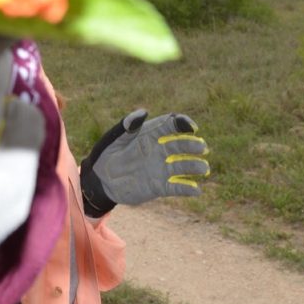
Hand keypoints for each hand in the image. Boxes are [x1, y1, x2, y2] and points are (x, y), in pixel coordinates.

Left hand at [80, 109, 208, 216]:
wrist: (100, 181)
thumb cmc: (105, 155)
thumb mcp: (113, 138)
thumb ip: (127, 125)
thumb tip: (144, 112)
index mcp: (149, 135)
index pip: (170, 125)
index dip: (183, 124)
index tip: (190, 127)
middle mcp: (159, 150)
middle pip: (180, 145)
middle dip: (192, 145)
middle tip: (201, 147)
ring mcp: (160, 168)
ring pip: (182, 166)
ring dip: (194, 166)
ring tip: (203, 168)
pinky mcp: (158, 186)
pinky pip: (175, 187)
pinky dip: (186, 189)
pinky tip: (196, 191)